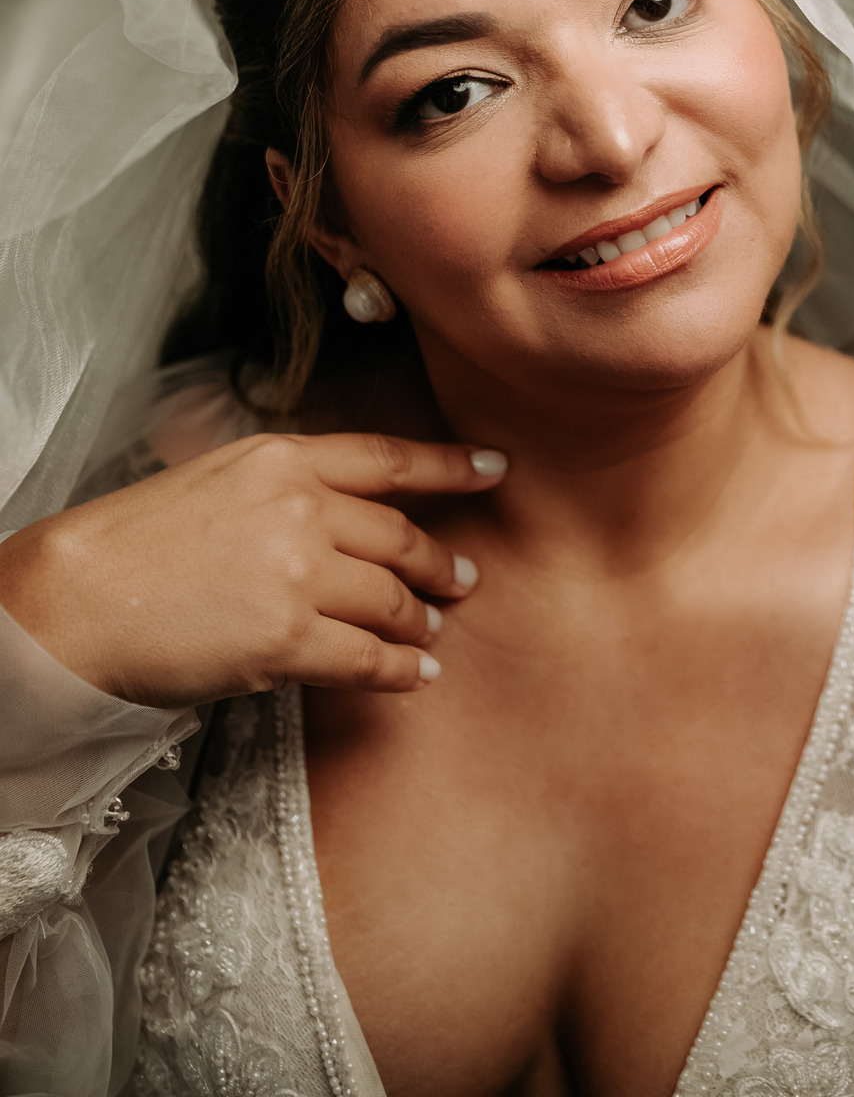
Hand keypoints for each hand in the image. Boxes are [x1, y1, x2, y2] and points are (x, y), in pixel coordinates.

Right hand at [0, 432, 505, 707]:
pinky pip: (368, 658)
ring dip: (419, 620)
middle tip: (462, 578)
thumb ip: (282, 488)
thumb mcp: (216, 480)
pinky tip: (415, 677)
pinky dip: (400, 670)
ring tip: (431, 632)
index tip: (495, 468)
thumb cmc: (134, 545)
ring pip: (391, 598)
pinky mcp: (288, 638)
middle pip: (400, 535)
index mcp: (282, 457)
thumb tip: (335, 516)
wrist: (77, 598)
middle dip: (439, 561)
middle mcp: (301, 507)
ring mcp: (299, 572)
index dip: (450, 465)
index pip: (388, 457)